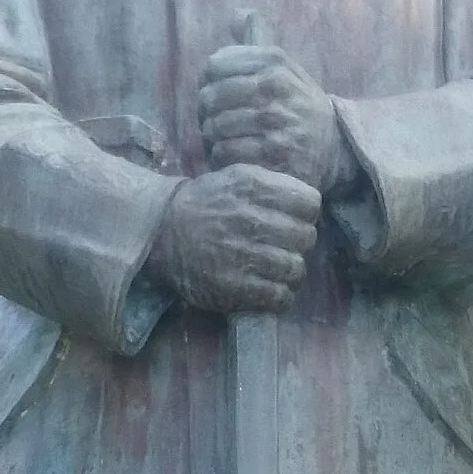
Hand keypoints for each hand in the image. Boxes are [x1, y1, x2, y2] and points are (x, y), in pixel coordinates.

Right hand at [148, 167, 320, 313]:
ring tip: (277, 269)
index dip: (305, 213)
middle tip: (285, 246)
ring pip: (296, 268)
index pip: (309, 203)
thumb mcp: (236, 177)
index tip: (294, 219)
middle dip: (299, 243)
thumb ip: (273, 185)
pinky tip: (269, 288)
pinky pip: (279, 296)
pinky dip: (280, 295)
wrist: (162, 232)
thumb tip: (310, 205)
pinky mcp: (235, 287)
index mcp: (252, 187)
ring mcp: (242, 255)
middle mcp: (248, 219)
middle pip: (305, 237)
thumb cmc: (207, 203)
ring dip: (290, 271)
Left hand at [198, 43, 355, 200]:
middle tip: (217, 121)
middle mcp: (274, 87)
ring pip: (215, 126)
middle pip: (210, 96)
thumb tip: (236, 13)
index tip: (220, 92)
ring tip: (226, 138)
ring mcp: (273, 122)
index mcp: (274, 62)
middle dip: (207, 112)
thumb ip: (258, 40)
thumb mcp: (285, 67)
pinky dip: (223, 157)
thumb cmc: (299, 105)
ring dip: (214, 138)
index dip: (209, 81)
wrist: (334, 149)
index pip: (215, 65)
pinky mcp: (271, 155)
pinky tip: (234, 156)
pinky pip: (226, 153)